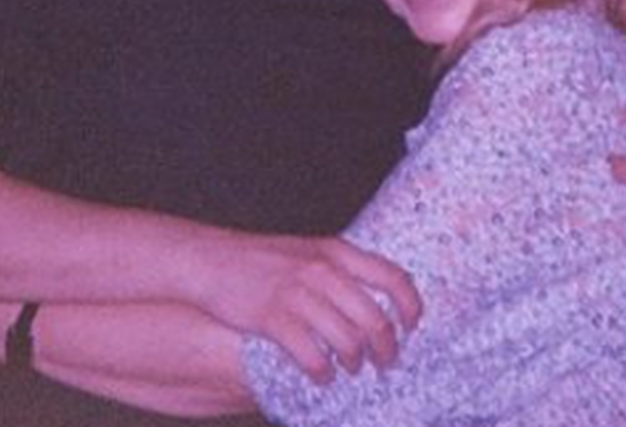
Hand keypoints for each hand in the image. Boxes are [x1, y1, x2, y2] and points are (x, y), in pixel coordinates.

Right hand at [196, 232, 421, 383]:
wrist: (213, 259)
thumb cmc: (264, 259)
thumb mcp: (308, 250)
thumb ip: (339, 268)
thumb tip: (374, 299)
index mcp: (336, 251)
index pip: (392, 277)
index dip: (410, 306)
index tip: (412, 326)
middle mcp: (322, 270)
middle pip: (374, 318)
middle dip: (385, 348)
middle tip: (384, 362)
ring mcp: (298, 294)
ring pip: (347, 341)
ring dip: (354, 362)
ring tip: (350, 368)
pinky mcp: (273, 318)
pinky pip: (312, 355)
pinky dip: (322, 372)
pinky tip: (321, 376)